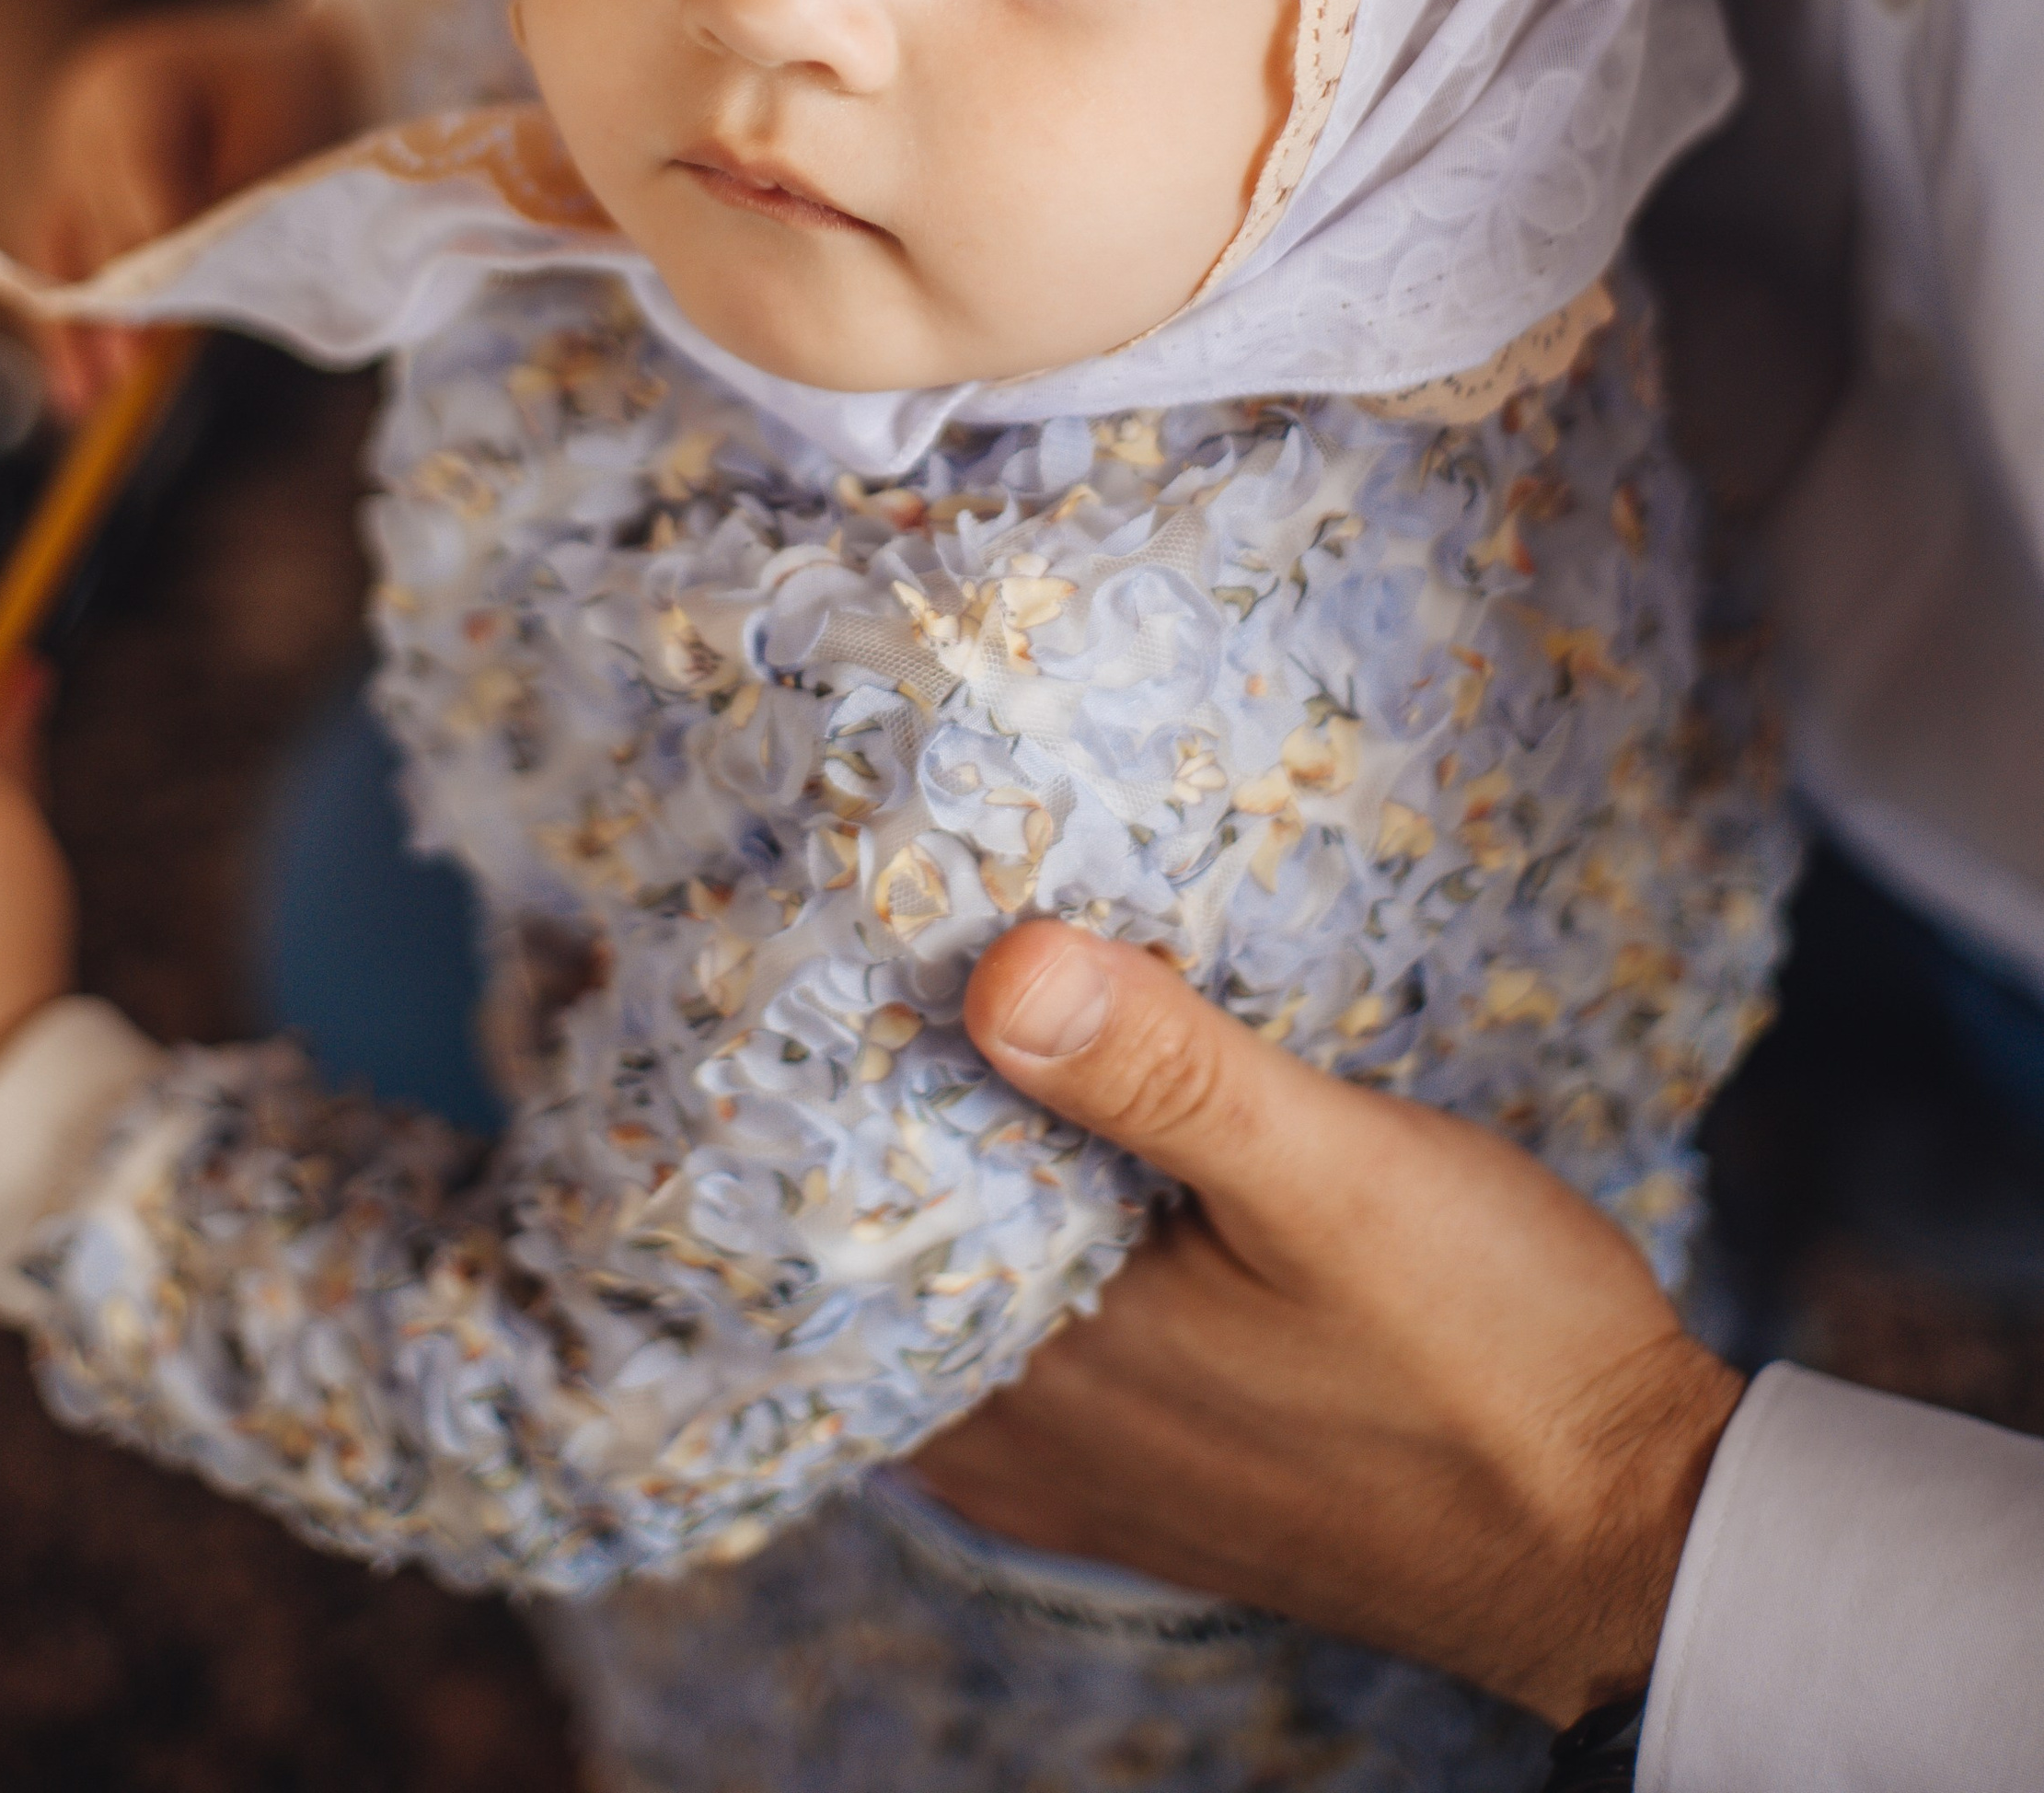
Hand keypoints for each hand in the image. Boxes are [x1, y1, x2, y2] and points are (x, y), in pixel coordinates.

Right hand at [25, 0, 358, 409]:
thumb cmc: (294, 99)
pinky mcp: (73, 190)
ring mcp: (68, 151)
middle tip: (127, 375)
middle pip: (95, 217)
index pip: (135, 170)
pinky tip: (78, 381)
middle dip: (114, 300)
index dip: (143, 246)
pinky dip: (78, 318)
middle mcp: (83, 114)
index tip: (153, 309)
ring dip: (75, 326)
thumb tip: (177, 301)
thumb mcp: (278, 144)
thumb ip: (228, 214)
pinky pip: (67, 259)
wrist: (285, 62)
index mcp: (137, 79)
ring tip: (84, 401)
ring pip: (63, 248)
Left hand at [914, 922, 1742, 1728]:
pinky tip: (1068, 1169)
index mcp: (1042, 1371)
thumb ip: (1163, 1068)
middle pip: (891, 1255)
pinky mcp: (1158, 1472)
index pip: (859, 1209)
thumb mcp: (1332, 1174)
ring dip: (965, 1184)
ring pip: (961, 1302)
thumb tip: (998, 965)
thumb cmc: (1499, 1363)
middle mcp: (1032, 1442)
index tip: (857, 939)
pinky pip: (1028, 1353)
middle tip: (902, 953)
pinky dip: (1025, 1259)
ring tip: (977, 1030)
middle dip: (892, 1118)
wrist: (1633, 1541)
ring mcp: (1089, 1471)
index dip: (847, 1071)